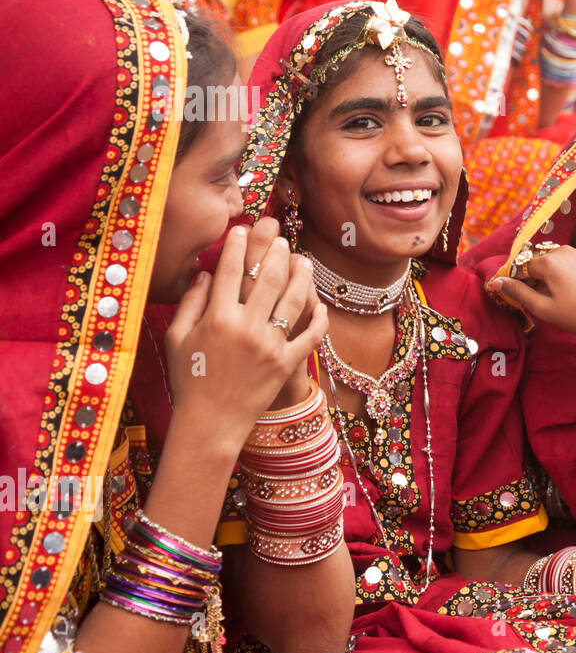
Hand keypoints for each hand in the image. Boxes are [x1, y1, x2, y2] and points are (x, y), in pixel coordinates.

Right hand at [165, 226, 328, 459]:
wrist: (210, 422)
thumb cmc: (188, 379)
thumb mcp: (176, 339)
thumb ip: (190, 303)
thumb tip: (204, 273)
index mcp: (217, 319)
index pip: (228, 272)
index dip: (235, 246)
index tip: (240, 230)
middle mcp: (246, 327)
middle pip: (268, 278)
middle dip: (275, 253)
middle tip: (280, 239)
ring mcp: (270, 345)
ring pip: (294, 301)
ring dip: (302, 276)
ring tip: (304, 261)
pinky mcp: (287, 363)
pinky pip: (311, 336)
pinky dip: (319, 319)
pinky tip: (321, 305)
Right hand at [490, 245, 575, 351]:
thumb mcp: (542, 308)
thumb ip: (517, 292)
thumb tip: (495, 281)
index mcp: (549, 261)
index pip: (525, 267)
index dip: (524, 282)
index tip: (529, 296)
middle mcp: (567, 250)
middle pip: (544, 261)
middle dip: (541, 276)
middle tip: (548, 299)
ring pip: (562, 260)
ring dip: (558, 274)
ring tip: (567, 296)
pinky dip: (575, 273)